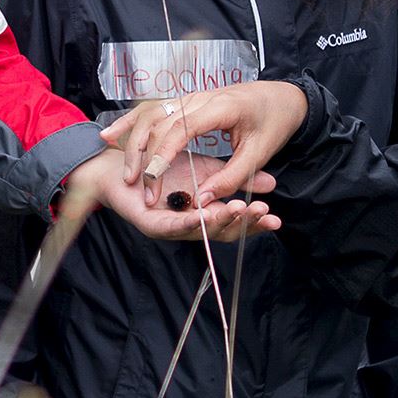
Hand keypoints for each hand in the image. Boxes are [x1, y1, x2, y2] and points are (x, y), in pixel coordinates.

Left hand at [66, 146, 280, 241]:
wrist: (121, 164)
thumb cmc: (163, 168)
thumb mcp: (208, 168)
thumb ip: (236, 177)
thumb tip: (271, 183)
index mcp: (203, 215)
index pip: (233, 224)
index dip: (254, 223)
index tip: (275, 217)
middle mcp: (188, 227)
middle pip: (220, 232)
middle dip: (243, 223)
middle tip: (263, 212)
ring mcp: (169, 229)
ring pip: (199, 231)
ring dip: (221, 222)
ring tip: (240, 210)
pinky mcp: (149, 225)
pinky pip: (172, 226)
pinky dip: (190, 221)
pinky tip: (205, 213)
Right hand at [102, 81, 308, 206]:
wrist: (282, 95)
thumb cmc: (273, 122)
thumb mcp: (260, 152)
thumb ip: (233, 176)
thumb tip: (205, 200)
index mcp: (221, 107)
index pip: (182, 127)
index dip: (162, 152)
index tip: (150, 176)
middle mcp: (200, 98)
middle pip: (160, 121)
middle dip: (145, 153)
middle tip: (136, 184)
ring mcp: (189, 96)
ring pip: (150, 114)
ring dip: (132, 140)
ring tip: (120, 167)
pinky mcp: (184, 100)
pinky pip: (151, 109)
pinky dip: (128, 122)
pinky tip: (108, 136)